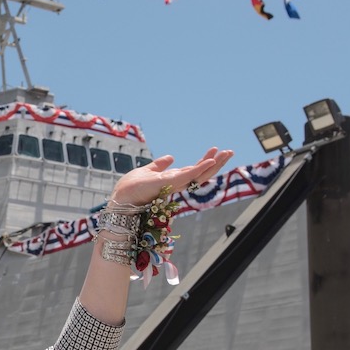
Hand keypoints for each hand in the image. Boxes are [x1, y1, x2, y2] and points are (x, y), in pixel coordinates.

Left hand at [110, 148, 233, 206]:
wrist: (120, 199)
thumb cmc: (130, 189)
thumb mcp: (148, 171)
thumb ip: (159, 165)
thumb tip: (171, 157)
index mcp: (172, 181)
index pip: (193, 171)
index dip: (205, 162)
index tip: (215, 151)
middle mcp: (176, 184)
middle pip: (201, 174)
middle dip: (216, 163)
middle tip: (229, 152)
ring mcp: (174, 185)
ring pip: (199, 175)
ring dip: (213, 164)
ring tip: (226, 153)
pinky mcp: (168, 184)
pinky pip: (187, 176)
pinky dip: (199, 169)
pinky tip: (210, 161)